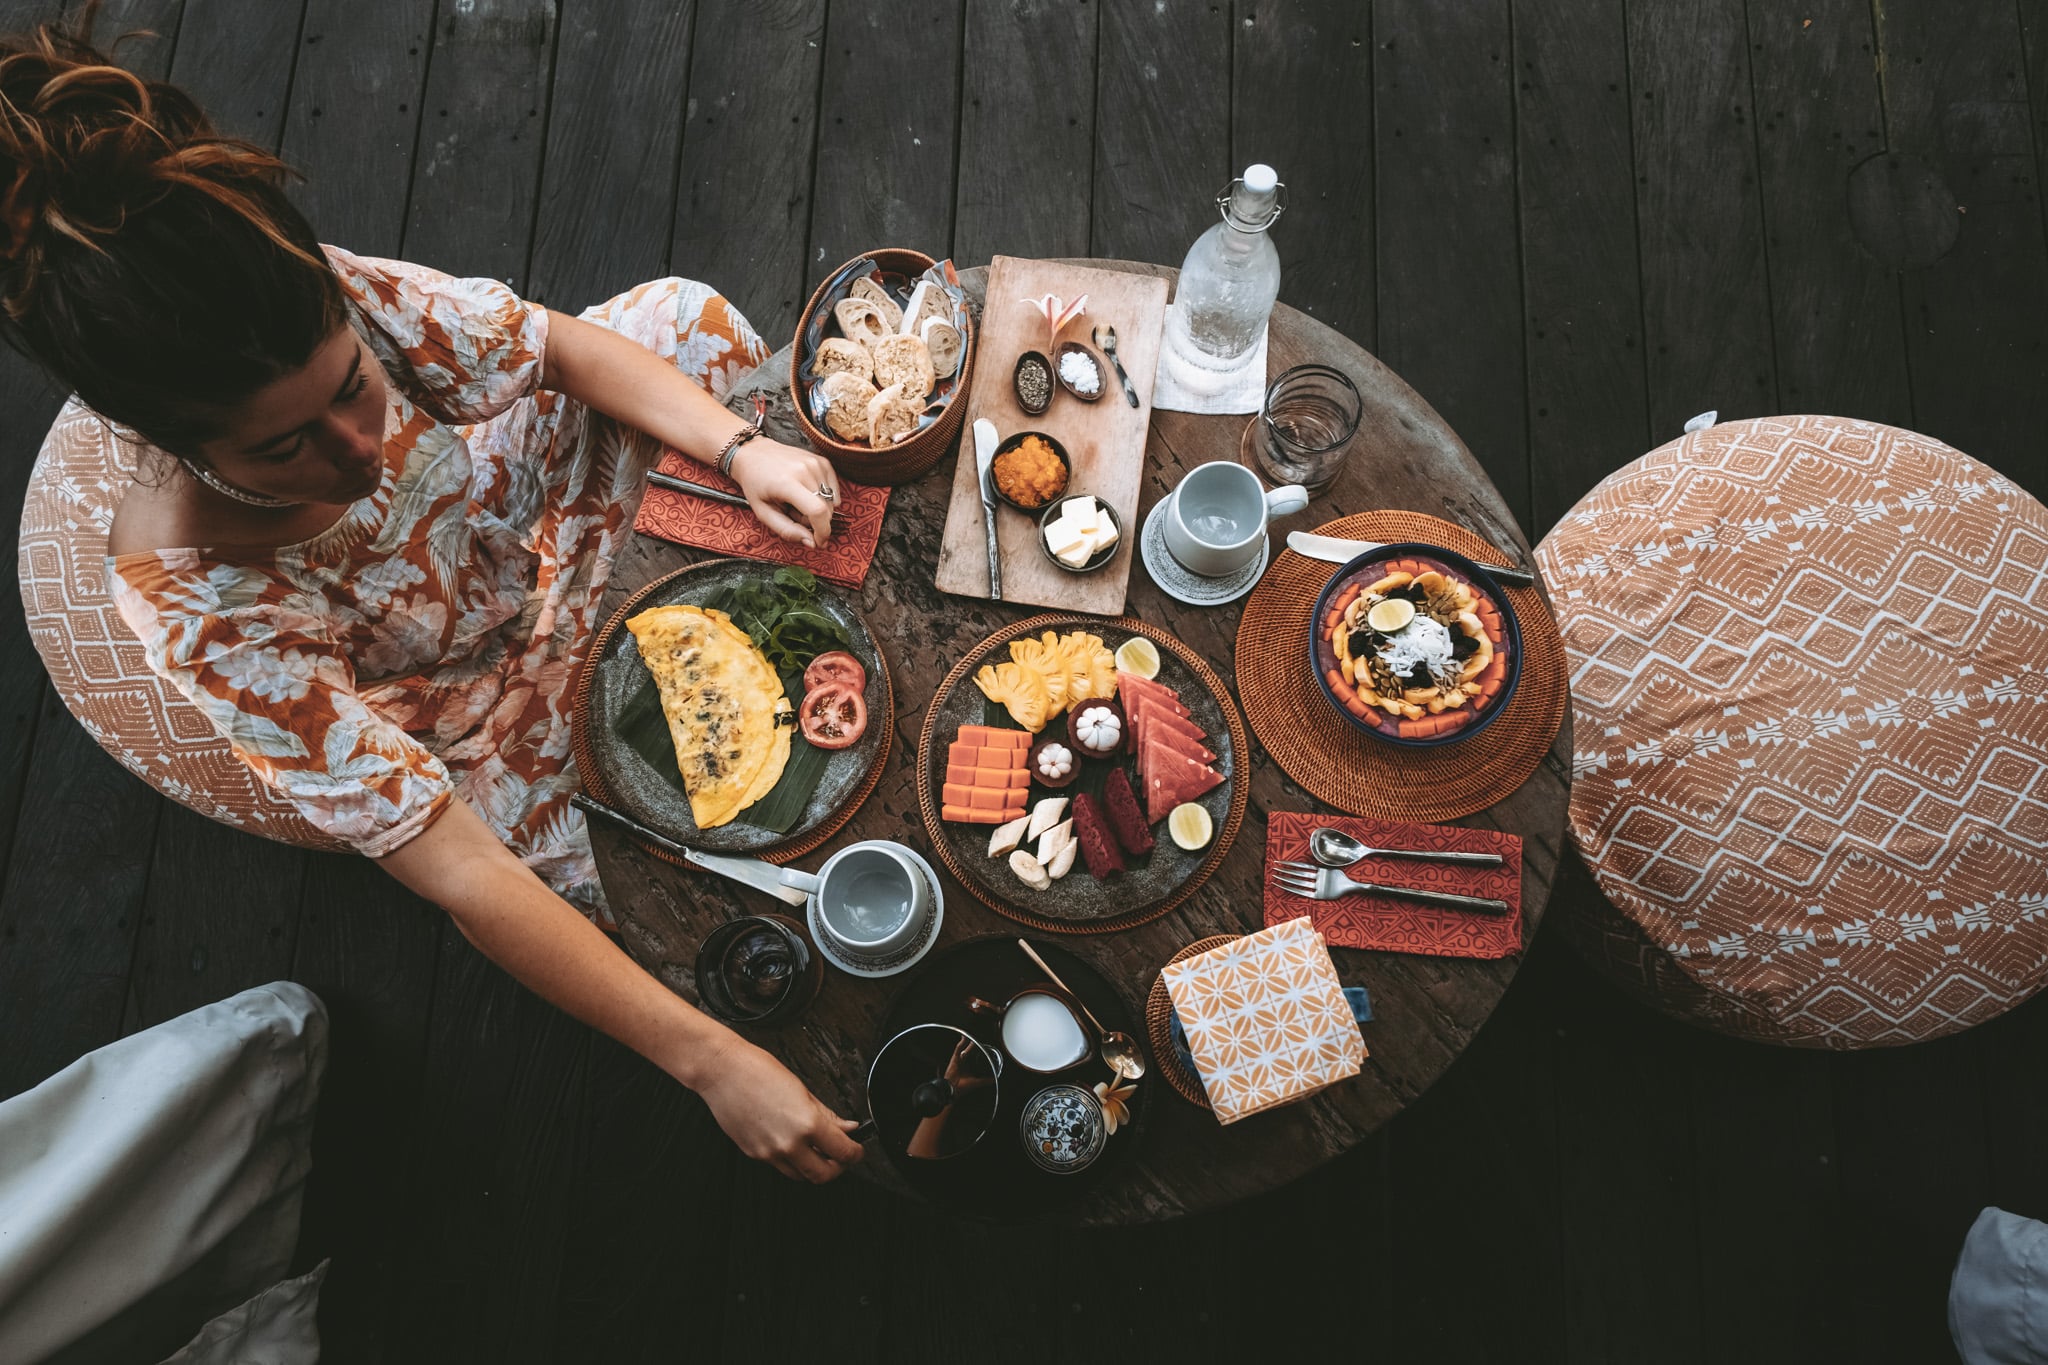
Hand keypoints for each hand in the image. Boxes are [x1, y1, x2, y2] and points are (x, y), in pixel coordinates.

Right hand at [695, 1036, 865, 1181]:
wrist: (722, 1072)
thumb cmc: (758, 1071)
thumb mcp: (803, 1090)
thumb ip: (828, 1115)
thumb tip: (847, 1127)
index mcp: (807, 1124)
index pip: (843, 1152)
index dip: (856, 1153)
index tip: (858, 1149)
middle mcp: (788, 1144)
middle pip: (823, 1175)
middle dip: (838, 1168)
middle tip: (842, 1155)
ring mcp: (769, 1153)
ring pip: (801, 1175)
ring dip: (813, 1167)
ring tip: (818, 1149)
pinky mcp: (754, 1154)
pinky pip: (780, 1166)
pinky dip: (792, 1160)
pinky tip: (793, 1143)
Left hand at [728, 436, 838, 547]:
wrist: (754, 454)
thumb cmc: (755, 484)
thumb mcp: (763, 512)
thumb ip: (787, 530)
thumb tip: (811, 542)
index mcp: (786, 483)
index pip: (817, 511)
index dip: (823, 531)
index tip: (819, 541)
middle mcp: (805, 470)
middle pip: (826, 508)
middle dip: (815, 521)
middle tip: (794, 515)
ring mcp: (815, 463)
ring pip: (831, 501)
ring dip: (818, 508)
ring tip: (797, 501)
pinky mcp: (822, 461)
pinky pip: (834, 489)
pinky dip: (824, 497)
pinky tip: (808, 493)